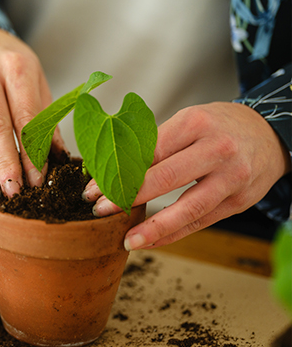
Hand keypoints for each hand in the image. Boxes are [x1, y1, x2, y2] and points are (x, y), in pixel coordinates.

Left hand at [84, 102, 290, 249]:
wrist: (269, 134)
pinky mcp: (239, 201)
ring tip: (127, 240)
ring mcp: (232, 178)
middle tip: (100, 210)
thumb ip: (154, 144)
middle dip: (128, 197)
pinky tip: (151, 241)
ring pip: (188, 207)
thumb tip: (110, 168)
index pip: (149, 151)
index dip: (118, 172)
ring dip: (153, 227)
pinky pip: (201, 222)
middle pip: (166, 178)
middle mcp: (217, 149)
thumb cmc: (218, 127)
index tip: (93, 188)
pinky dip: (173, 234)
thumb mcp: (188, 121)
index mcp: (195, 123)